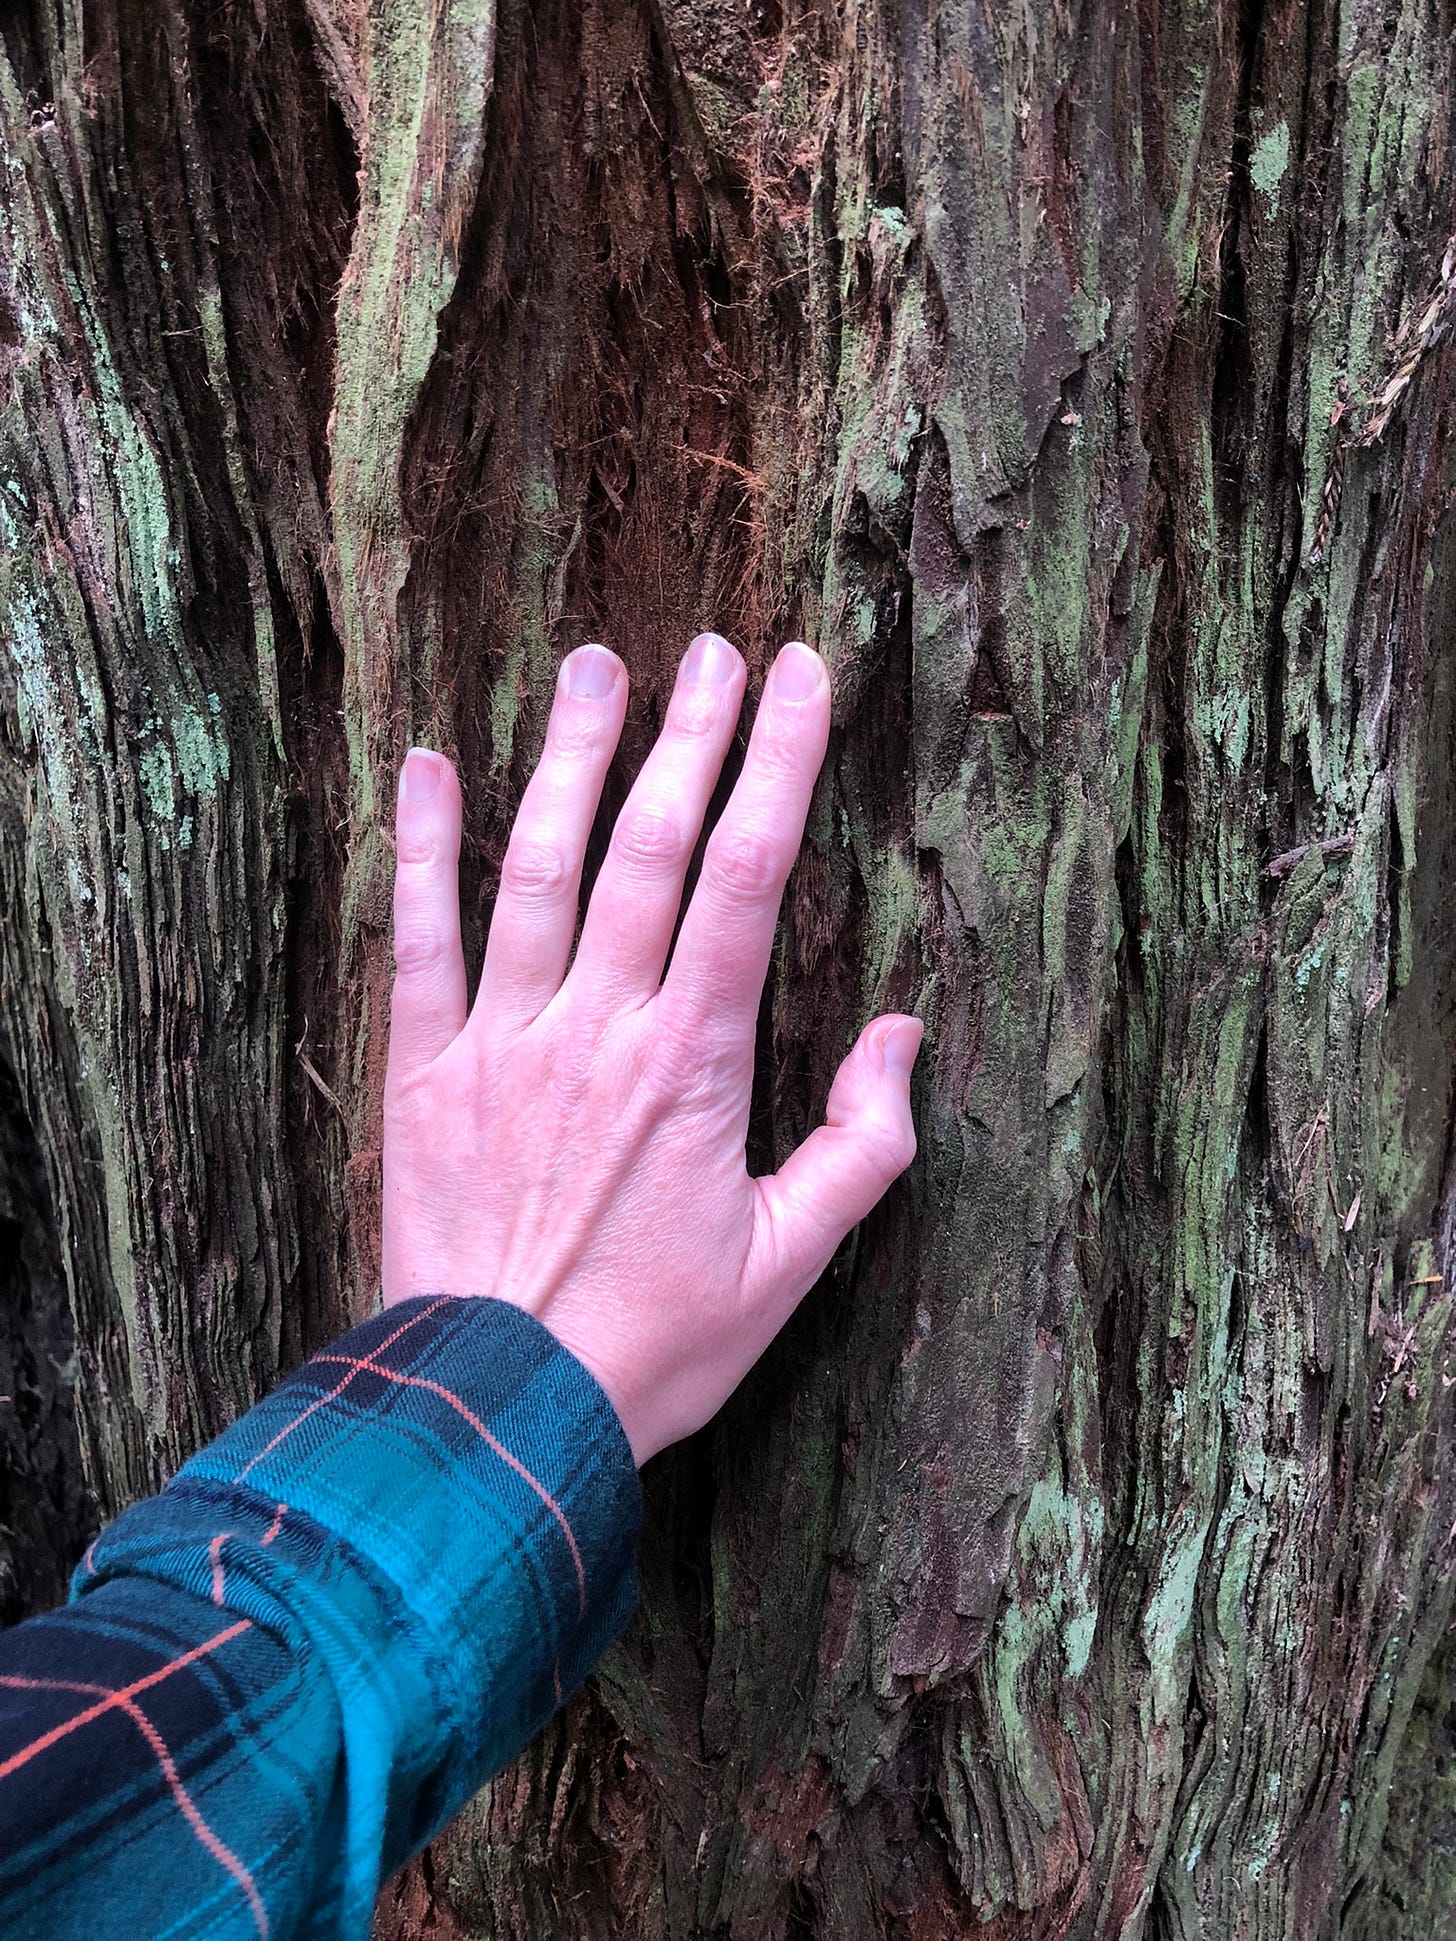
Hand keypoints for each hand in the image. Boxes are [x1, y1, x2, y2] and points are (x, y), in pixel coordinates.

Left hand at [381, 634, 920, 1462]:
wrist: (498, 1409)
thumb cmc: (652, 1345)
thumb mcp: (791, 1265)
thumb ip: (861, 1146)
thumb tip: (904, 1036)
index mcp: (695, 1060)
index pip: (749, 878)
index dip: (780, 765)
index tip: (801, 680)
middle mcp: (599, 1023)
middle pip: (651, 845)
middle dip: (691, 736)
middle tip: (715, 649)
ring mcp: (502, 1035)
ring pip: (539, 865)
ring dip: (570, 756)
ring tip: (596, 665)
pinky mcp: (423, 1066)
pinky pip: (418, 935)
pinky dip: (421, 845)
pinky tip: (425, 763)